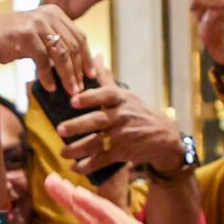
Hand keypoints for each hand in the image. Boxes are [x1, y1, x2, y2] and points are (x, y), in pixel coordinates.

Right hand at [0, 5, 96, 101]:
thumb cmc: (12, 40)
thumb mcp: (38, 34)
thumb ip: (56, 41)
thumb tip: (78, 61)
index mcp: (55, 13)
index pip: (79, 36)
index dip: (86, 57)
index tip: (90, 74)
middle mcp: (47, 15)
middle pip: (72, 46)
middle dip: (78, 70)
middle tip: (80, 87)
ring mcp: (36, 24)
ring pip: (60, 53)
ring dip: (67, 75)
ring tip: (70, 90)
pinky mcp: (26, 36)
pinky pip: (43, 60)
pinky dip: (47, 76)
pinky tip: (50, 87)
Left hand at [56, 84, 187, 175]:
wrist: (163, 136)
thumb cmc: (138, 112)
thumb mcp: (126, 94)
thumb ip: (107, 79)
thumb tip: (95, 57)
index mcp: (121, 99)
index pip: (105, 95)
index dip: (89, 97)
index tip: (73, 100)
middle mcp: (121, 116)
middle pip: (98, 121)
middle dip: (78, 125)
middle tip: (60, 129)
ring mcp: (123, 136)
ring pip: (97, 142)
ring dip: (78, 149)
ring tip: (62, 152)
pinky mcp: (123, 152)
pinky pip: (103, 159)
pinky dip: (89, 165)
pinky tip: (76, 167)